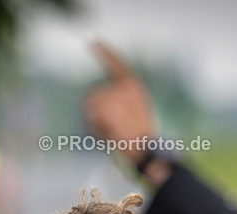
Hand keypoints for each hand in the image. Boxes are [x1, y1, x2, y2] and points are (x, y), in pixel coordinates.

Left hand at [84, 41, 154, 165]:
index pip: (117, 63)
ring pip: (91, 104)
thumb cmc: (140, 134)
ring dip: (95, 120)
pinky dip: (94, 126)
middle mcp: (126, 87)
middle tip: (111, 126)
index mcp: (134, 85)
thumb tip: (94, 97)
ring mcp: (117, 96)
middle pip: (95, 93)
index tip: (93, 41)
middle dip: (95, 111)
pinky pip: (91, 114)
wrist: (146, 148)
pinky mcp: (109, 107)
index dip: (104, 52)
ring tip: (111, 130)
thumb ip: (121, 98)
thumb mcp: (136, 108)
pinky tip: (108, 132)